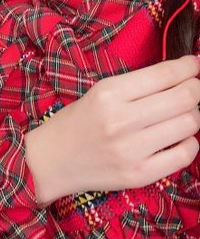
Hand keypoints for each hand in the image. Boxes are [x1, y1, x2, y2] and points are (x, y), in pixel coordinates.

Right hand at [25, 55, 199, 203]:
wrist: (53, 159)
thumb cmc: (79, 121)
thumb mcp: (100, 92)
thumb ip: (138, 85)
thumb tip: (180, 76)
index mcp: (110, 93)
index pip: (164, 74)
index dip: (188, 67)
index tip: (194, 64)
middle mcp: (122, 120)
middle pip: (183, 98)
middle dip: (196, 88)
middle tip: (194, 87)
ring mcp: (131, 150)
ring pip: (188, 124)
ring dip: (193, 115)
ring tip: (183, 113)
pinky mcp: (139, 174)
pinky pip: (184, 155)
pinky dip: (190, 142)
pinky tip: (179, 137)